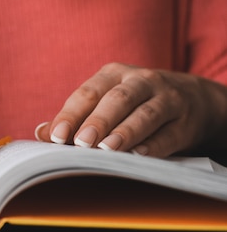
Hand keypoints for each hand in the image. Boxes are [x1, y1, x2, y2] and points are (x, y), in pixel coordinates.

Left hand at [34, 62, 226, 156]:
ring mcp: (167, 98)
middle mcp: (140, 81)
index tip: (56, 136)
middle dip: (99, 121)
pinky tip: (139, 156)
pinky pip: (170, 133)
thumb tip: (40, 133)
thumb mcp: (103, 101)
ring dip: (126, 132)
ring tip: (108, 149)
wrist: (190, 98)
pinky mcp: (186, 119)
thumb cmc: (131, 103)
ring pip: (146, 113)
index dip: (71, 114)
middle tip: (82, 143)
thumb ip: (74, 117)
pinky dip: (154, 145)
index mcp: (112, 75)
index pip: (88, 93)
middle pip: (118, 99)